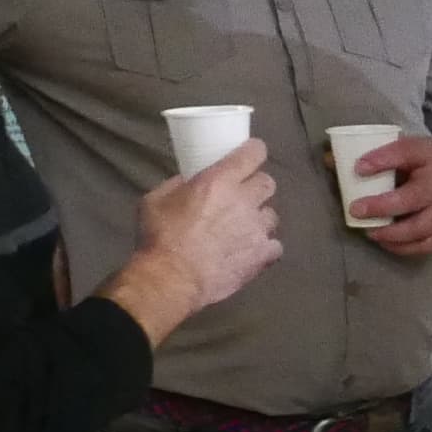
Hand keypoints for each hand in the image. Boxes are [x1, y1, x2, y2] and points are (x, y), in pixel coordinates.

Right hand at [102, 140, 280, 344]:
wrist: (171, 279)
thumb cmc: (159, 237)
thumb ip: (178, 184)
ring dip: (260, 218)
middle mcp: (244, 200)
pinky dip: (265, 247)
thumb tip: (189, 180)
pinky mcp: (262, 255)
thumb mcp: (156, 199)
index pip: (254, 153)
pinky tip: (251, 252)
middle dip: (256, 186)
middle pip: (267, 182)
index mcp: (219, 181)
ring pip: (272, 215)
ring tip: (244, 229)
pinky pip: (275, 245)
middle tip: (242, 196)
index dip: (254, 152)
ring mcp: (257, 228)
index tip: (249, 155)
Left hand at [345, 134, 431, 256]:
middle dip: (383, 208)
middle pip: (415, 199)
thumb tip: (330, 161)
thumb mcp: (405, 148)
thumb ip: (372, 155)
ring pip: (421, 228)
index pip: (406, 154)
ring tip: (370, 232)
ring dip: (393, 233)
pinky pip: (426, 244)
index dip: (383, 161)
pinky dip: (404, 247)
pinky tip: (386, 242)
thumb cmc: (424, 160)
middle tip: (356, 211)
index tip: (358, 168)